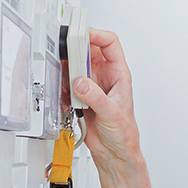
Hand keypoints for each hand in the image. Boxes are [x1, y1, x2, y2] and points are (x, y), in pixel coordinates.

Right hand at [70, 28, 139, 166]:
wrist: (114, 153)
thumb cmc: (124, 134)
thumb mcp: (112, 114)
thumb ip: (95, 97)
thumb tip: (80, 82)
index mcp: (119, 74)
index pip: (109, 43)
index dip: (96, 34)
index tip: (81, 34)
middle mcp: (105, 77)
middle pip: (88, 51)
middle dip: (76, 51)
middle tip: (66, 54)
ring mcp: (92, 86)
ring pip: (75, 67)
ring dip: (68, 71)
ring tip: (67, 81)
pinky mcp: (80, 96)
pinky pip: (67, 83)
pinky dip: (64, 87)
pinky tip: (67, 97)